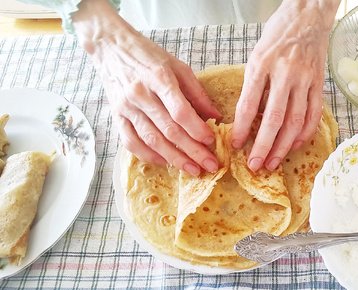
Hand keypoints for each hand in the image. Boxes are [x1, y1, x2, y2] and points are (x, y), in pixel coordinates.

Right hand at [72, 0, 221, 175]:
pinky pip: (131, 142)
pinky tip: (165, 162)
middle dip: (192, 151)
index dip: (197, 130)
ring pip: (152, 140)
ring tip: (192, 170)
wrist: (112, 48)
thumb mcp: (178, 67)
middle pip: (169, 130)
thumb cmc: (149, 56)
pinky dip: (148, 155)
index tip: (212, 142)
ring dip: (174, 158)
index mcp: (159, 79)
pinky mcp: (116, 116)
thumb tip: (215, 117)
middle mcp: (141, 95)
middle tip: (210, 165)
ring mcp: (126, 107)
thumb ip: (197, 93)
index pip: (180, 111)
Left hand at [231, 0, 339, 171]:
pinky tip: (295, 144)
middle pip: (274, 118)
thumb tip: (248, 117)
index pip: (249, 104)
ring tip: (273, 162)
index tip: (236, 144)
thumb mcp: (257, 54)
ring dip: (284, 145)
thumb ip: (254, 84)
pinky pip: (314, 113)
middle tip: (255, 165)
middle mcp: (284, 73)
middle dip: (264, 145)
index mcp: (262, 65)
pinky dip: (305, 132)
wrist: (308, 15)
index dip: (241, 127)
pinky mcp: (319, 83)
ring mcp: (305, 79)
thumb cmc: (278, 33)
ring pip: (295, 120)